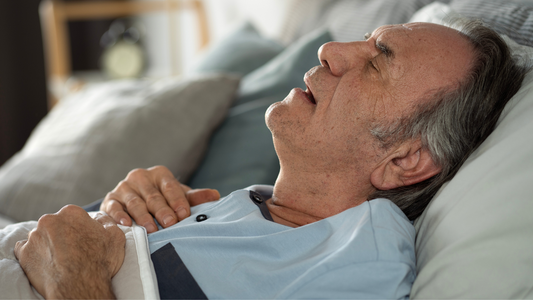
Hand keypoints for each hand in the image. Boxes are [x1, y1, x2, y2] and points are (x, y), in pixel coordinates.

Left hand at [14, 205, 124, 298]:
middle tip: (73, 251)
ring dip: (48, 244)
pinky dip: (34, 254)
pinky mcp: (24, 253)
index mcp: (72, 212)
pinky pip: (25, 249)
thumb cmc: (100, 262)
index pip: (74, 216)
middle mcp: (50, 220)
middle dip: (62, 234)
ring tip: (60, 259)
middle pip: (56, 224)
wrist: (79, 287)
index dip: (80, 229)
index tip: (84, 240)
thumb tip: (99, 218)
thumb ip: (106, 221)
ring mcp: (34, 236)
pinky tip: (46, 262)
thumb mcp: (115, 236)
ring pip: (41, 236)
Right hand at [100, 166, 219, 232]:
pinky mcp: (110, 200)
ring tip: (151, 229)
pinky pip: (114, 208)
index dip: (178, 201)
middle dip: (162, 211)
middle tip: (170, 224)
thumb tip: (215, 195)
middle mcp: (140, 177)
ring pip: (134, 202)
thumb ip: (195, 197)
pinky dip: (119, 216)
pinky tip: (127, 224)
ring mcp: (124, 188)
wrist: (134, 200)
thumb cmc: (163, 199)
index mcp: (159, 174)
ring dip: (143, 217)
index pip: (170, 187)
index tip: (184, 215)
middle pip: (153, 196)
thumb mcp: (179, 196)